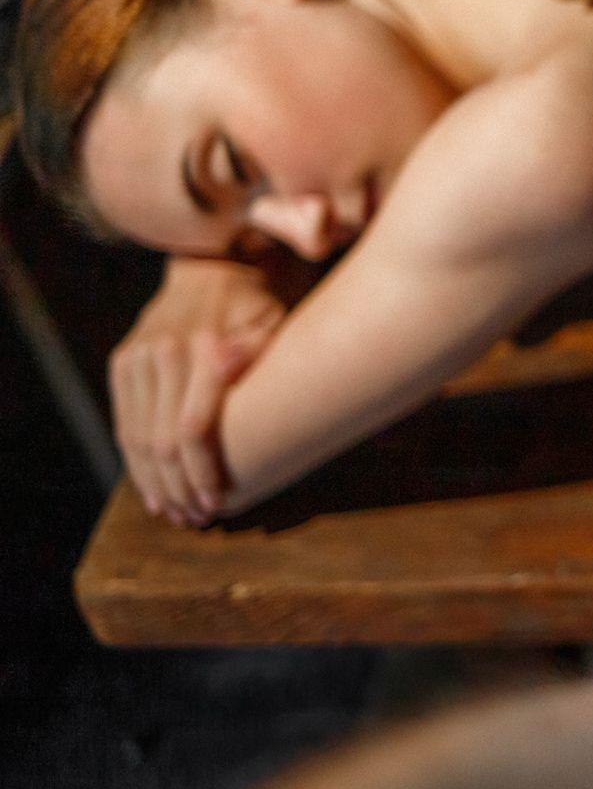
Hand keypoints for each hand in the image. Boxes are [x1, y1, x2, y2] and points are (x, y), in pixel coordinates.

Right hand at [109, 258, 284, 525]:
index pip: (193, 429)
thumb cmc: (260, 308)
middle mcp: (163, 353)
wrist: (214, 269)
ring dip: (153, 482)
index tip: (218, 502)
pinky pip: (124, 422)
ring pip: (136, 437)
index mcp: (205, 348)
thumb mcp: (275, 324)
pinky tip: (150, 487)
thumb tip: (236, 375)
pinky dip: (135, 460)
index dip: (202, 473)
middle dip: (178, 487)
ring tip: (174, 512)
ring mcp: (137, 357)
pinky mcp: (122, 363)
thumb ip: (260, 353)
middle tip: (197, 518)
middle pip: (161, 441)